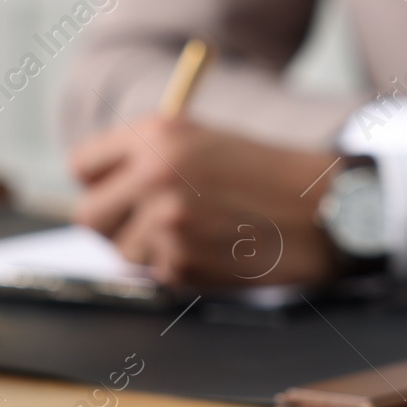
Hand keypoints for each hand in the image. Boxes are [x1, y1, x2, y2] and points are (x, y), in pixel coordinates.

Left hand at [69, 117, 344, 287]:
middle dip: (111, 226)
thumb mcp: (204, 140)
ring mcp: (165, 220)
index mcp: (158, 132)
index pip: (82, 164)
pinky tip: (215, 249)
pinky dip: (180, 269)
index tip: (115, 193)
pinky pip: (156, 274)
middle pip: (88, 215)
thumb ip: (148, 156)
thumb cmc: (266, 174)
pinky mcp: (180, 262)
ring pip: (120, 253)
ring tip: (195, 235)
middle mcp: (155, 172)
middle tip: (142, 226)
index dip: (98, 182)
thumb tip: (100, 193)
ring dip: (148, 252)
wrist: (324, 208)